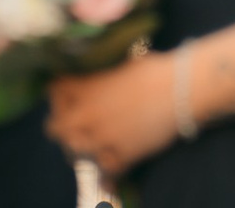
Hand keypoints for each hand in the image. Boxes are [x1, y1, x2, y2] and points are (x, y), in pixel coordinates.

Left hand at [47, 53, 179, 178]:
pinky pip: (104, 170)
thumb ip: (102, 77)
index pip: (54, 91)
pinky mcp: (122, 156)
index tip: (68, 91)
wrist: (180, 90)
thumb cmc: (154, 69)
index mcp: (86, 88)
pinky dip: (106, 168)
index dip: (59, 91)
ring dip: (80, 145)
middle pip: (55, 127)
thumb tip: (100, 78)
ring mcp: (103, 138)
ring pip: (74, 151)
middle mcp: (88, 115)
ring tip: (93, 140)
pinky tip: (111, 162)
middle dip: (62, 123)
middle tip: (76, 119)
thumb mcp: (121, 65)